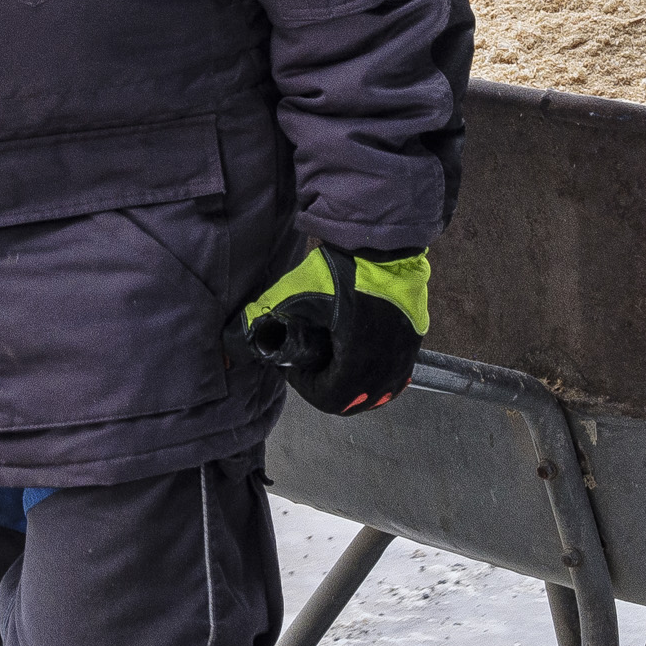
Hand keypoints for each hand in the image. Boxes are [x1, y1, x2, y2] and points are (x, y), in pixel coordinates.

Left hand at [244, 245, 428, 411]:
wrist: (384, 245)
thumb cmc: (340, 271)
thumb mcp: (294, 293)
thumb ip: (262, 317)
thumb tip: (231, 342)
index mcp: (357, 362)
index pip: (330, 399)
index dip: (306, 387)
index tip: (296, 367)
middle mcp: (386, 366)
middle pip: (354, 400)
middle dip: (328, 388)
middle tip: (312, 365)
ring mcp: (404, 355)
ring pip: (378, 391)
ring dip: (353, 386)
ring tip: (335, 360)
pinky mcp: (414, 342)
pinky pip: (395, 376)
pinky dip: (376, 376)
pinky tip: (361, 359)